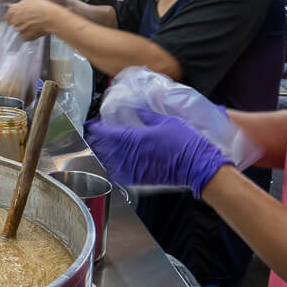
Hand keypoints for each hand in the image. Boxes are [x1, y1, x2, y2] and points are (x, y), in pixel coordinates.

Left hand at [6, 0, 62, 40]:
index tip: (15, 17)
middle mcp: (15, 20)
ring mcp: (20, 30)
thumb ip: (22, 5)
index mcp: (14, 10)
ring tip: (35, 25)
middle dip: (20, 22)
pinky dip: (29, 35)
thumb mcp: (30, 1)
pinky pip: (25, 37)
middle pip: (14, 23)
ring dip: (25, 28)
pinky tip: (36, 30)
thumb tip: (20, 7)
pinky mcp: (26, 37)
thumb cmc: (43, 7)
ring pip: (20, 30)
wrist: (51, 17)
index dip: (12, 16)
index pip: (8, 15)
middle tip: (29, 20)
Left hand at [84, 108, 230, 198]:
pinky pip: (114, 173)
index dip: (94, 127)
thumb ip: (144, 114)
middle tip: (89, 133)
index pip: (103, 133)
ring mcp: (131, 169)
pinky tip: (106, 163)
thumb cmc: (184, 143)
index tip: (92, 123)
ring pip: (104, 162)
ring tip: (95, 146)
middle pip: (99, 148)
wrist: (197, 166)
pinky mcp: (136, 179)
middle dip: (92, 140)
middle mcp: (128, 156)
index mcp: (133, 139)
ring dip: (96, 153)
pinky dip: (106, 167)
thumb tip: (132, 107)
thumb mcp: (164, 121)